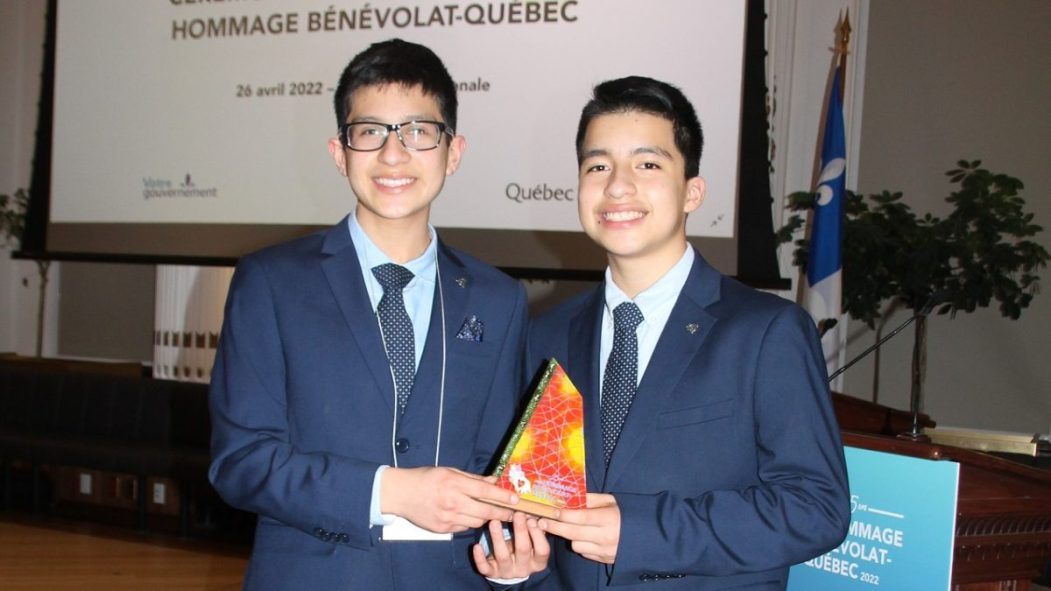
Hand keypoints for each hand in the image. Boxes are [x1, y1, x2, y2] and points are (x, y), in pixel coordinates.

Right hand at [381, 466, 516, 532]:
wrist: (401, 494)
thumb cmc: (426, 478)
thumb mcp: (449, 471)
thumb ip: (473, 478)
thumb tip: (493, 481)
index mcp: (454, 484)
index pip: (485, 491)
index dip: (502, 496)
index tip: (516, 499)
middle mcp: (452, 502)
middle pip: (485, 511)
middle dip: (502, 513)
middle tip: (513, 513)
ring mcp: (447, 518)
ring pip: (477, 522)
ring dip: (486, 517)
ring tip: (492, 512)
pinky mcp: (443, 529)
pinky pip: (464, 528)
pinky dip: (470, 522)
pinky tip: (469, 515)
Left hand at [472, 512, 549, 578]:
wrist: (509, 568)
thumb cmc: (524, 548)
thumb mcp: (532, 542)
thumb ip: (536, 530)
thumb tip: (539, 517)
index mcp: (538, 562)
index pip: (542, 550)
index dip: (538, 535)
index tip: (532, 519)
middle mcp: (524, 568)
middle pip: (523, 550)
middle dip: (520, 531)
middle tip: (517, 514)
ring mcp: (507, 572)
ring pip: (503, 556)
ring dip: (498, 538)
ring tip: (494, 522)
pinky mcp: (492, 573)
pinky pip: (485, 567)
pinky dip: (480, 558)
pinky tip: (476, 546)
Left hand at [539, 493, 619, 563]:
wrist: (642, 536)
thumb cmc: (622, 514)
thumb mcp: (609, 501)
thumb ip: (590, 499)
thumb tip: (568, 498)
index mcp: (608, 518)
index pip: (581, 517)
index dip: (564, 514)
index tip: (551, 511)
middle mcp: (606, 536)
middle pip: (573, 533)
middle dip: (555, 527)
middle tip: (541, 522)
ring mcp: (605, 550)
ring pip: (576, 545)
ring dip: (569, 536)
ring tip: (569, 527)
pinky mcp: (604, 560)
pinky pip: (584, 552)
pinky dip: (580, 544)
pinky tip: (583, 537)